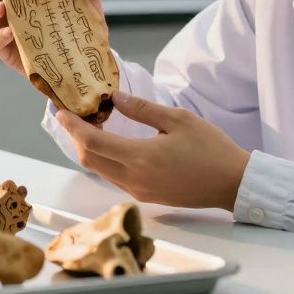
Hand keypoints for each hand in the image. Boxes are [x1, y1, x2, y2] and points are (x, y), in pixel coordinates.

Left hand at [56, 90, 251, 210]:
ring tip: (88, 126)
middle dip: (76, 137)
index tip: (61, 112)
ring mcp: (139, 190)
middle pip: (89, 159)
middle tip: (72, 116)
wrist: (232, 183)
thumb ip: (142, 109)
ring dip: (90, 149)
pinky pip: (114, 177)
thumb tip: (114, 98)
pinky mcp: (146, 195)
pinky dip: (104, 159)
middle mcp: (133, 178)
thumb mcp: (178, 119)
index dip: (73, 127)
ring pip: (100, 170)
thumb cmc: (211, 149)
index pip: (93, 142)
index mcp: (140, 157)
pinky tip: (110, 143)